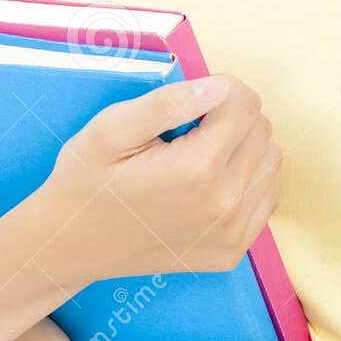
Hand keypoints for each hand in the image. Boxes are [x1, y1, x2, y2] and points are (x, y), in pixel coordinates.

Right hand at [24, 73, 281, 294]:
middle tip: (189, 128)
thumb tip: (219, 87)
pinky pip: (265, 198)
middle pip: (262, 130)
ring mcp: (232, 234)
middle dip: (232, 117)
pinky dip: (245, 182)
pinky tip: (208, 184)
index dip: (219, 89)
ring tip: (199, 154)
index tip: (191, 100)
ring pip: (270, 163)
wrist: (70, 247)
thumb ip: (167, 102)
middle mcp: (225, 204)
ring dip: (243, 148)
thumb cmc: (85, 181)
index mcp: (197, 168)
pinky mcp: (231, 253)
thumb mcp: (110, 129)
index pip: (245, 102)